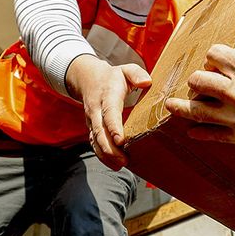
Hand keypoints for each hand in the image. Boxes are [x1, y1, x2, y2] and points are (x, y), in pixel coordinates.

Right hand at [65, 54, 151, 168]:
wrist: (88, 79)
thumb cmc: (113, 77)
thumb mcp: (126, 69)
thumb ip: (136, 74)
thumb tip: (146, 82)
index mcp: (107, 95)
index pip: (109, 112)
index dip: (114, 127)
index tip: (121, 140)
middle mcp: (96, 110)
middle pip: (100, 131)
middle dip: (110, 148)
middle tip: (123, 160)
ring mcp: (92, 120)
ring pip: (95, 140)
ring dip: (106, 155)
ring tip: (120, 165)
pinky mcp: (92, 128)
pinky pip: (94, 143)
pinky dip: (102, 155)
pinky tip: (114, 164)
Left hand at [164, 13, 234, 154]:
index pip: (214, 55)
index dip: (213, 56)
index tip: (215, 61)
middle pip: (198, 80)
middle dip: (197, 79)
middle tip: (199, 83)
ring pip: (197, 110)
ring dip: (181, 106)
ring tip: (172, 105)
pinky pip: (211, 135)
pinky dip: (198, 132)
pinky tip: (192, 130)